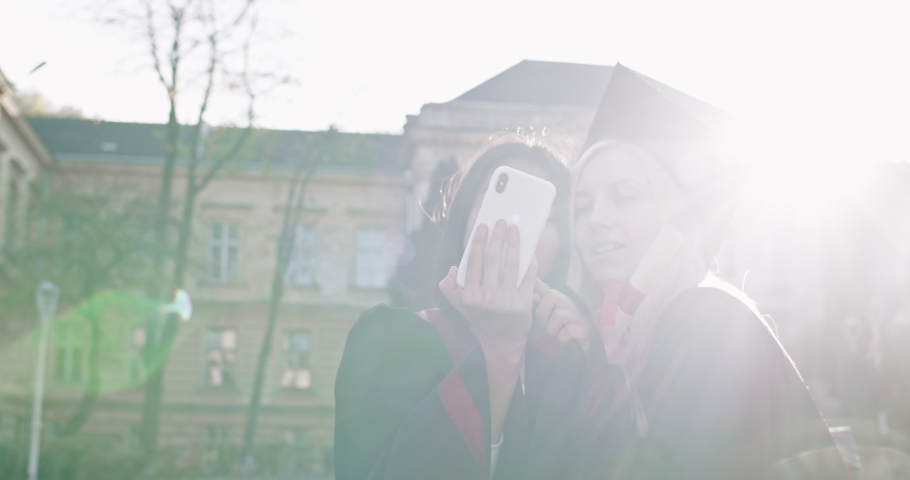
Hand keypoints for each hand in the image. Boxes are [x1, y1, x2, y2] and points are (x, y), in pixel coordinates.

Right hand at [439, 220, 537, 355]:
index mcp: (470, 297)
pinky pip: (528, 278)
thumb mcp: (461, 306)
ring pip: (511, 266)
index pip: (474, 263)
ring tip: (515, 230)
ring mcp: (506, 302)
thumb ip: (450, 289)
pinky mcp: (524, 305)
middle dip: (498, 237)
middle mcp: (487, 299)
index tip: (483, 226)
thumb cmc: (482, 318)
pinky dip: (529, 262)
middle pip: (494, 260)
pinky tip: (529, 251)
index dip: (479, 242)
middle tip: (501, 222)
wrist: (502, 342)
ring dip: (514, 244)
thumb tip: (453, 269)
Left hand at [534, 279, 593, 353]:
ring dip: (552, 330)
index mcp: (563, 303)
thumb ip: (540, 310)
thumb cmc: (561, 340)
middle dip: (542, 313)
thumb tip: (533, 295)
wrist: (581, 360)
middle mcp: (573, 306)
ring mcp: (581, 318)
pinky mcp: (586, 331)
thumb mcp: (546, 325)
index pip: (547, 288)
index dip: (536, 289)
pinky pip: (568, 330)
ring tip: (555, 338)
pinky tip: (564, 344)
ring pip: (559, 314)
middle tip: (545, 327)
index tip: (532, 300)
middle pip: (552, 294)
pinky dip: (561, 339)